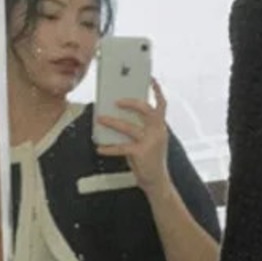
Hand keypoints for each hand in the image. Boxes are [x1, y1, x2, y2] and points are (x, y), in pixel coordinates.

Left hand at [95, 78, 170, 194]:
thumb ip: (138, 128)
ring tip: (101, 119)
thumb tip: (118, 116)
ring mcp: (151, 142)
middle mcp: (158, 132)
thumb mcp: (148, 141)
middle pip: (147, 110)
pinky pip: (122, 147)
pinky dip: (109, 147)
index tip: (150, 79)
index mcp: (160, 127)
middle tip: (117, 101)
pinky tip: (100, 147)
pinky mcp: (142, 153)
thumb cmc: (149, 159)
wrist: (157, 181)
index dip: (157, 91)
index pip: (161, 105)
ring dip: (113, 123)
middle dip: (131, 103)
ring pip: (130, 127)